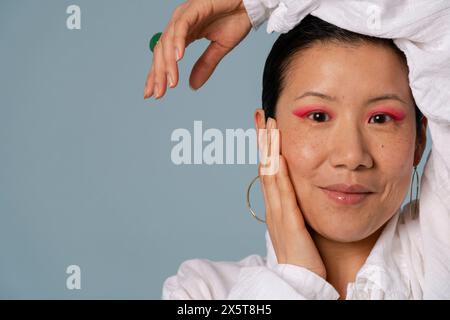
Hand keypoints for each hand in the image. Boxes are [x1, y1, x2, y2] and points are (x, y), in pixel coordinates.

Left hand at [144, 0, 251, 98]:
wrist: (252, 2)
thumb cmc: (237, 18)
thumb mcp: (219, 48)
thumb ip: (205, 65)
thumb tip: (192, 86)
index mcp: (184, 32)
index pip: (165, 56)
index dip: (158, 75)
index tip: (154, 94)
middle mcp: (180, 23)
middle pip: (161, 50)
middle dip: (158, 73)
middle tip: (158, 94)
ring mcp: (185, 14)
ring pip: (168, 41)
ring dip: (168, 63)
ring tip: (171, 83)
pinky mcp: (194, 8)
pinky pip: (182, 27)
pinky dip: (178, 42)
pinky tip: (179, 59)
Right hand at [259, 117, 326, 278]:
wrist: (300, 282)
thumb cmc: (303, 256)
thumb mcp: (297, 225)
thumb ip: (295, 206)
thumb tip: (297, 190)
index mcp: (276, 205)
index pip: (269, 169)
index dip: (266, 146)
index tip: (266, 125)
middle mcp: (272, 206)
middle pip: (264, 166)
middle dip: (262, 139)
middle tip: (260, 115)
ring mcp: (278, 213)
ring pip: (270, 174)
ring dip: (268, 149)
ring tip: (268, 125)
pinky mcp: (289, 223)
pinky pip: (283, 194)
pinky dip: (279, 173)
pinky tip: (277, 156)